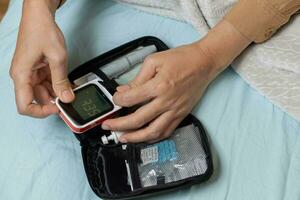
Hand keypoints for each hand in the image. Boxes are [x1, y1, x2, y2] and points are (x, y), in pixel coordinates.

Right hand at [10, 0, 73, 117]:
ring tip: (72, 90)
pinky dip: (57, 85)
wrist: (39, 16)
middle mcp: (23, 77)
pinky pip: (47, 83)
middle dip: (53, 101)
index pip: (24, 106)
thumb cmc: (42, 31)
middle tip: (70, 99)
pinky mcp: (37, 70)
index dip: (40, 112)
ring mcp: (30, 73)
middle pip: (36, 100)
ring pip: (43, 92)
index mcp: (22, 75)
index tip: (57, 108)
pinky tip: (68, 84)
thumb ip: (61, 80)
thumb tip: (67, 98)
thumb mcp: (57, 57)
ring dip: (57, 93)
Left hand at [102, 20, 250, 142]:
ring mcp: (175, 110)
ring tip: (122, 138)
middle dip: (119, 125)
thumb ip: (138, 78)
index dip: (118, 101)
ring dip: (135, 138)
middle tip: (108, 126)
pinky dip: (153, 138)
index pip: (131, 98)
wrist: (204, 63)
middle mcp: (167, 101)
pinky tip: (144, 138)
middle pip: (138, 120)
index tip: (114, 100)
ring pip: (153, 132)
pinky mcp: (182, 114)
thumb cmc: (182, 59)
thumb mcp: (155, 61)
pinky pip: (167, 131)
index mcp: (159, 85)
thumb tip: (124, 90)